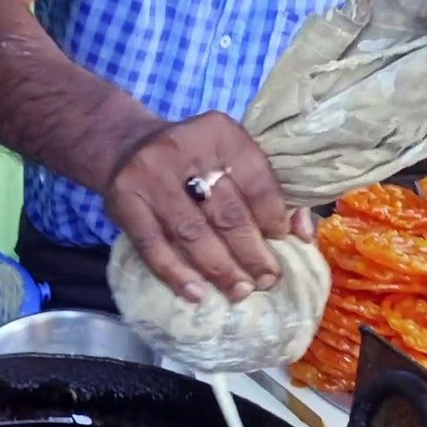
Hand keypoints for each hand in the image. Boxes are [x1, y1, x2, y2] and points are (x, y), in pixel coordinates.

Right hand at [102, 111, 310, 303]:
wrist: (125, 145)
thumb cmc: (193, 159)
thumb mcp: (230, 157)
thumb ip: (268, 191)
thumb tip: (303, 236)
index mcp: (219, 133)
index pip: (256, 180)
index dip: (274, 217)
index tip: (282, 244)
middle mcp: (183, 150)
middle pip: (226, 211)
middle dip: (251, 252)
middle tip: (266, 280)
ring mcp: (150, 176)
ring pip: (192, 232)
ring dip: (220, 269)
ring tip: (239, 291)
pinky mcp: (123, 202)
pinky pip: (153, 245)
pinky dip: (176, 273)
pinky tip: (196, 293)